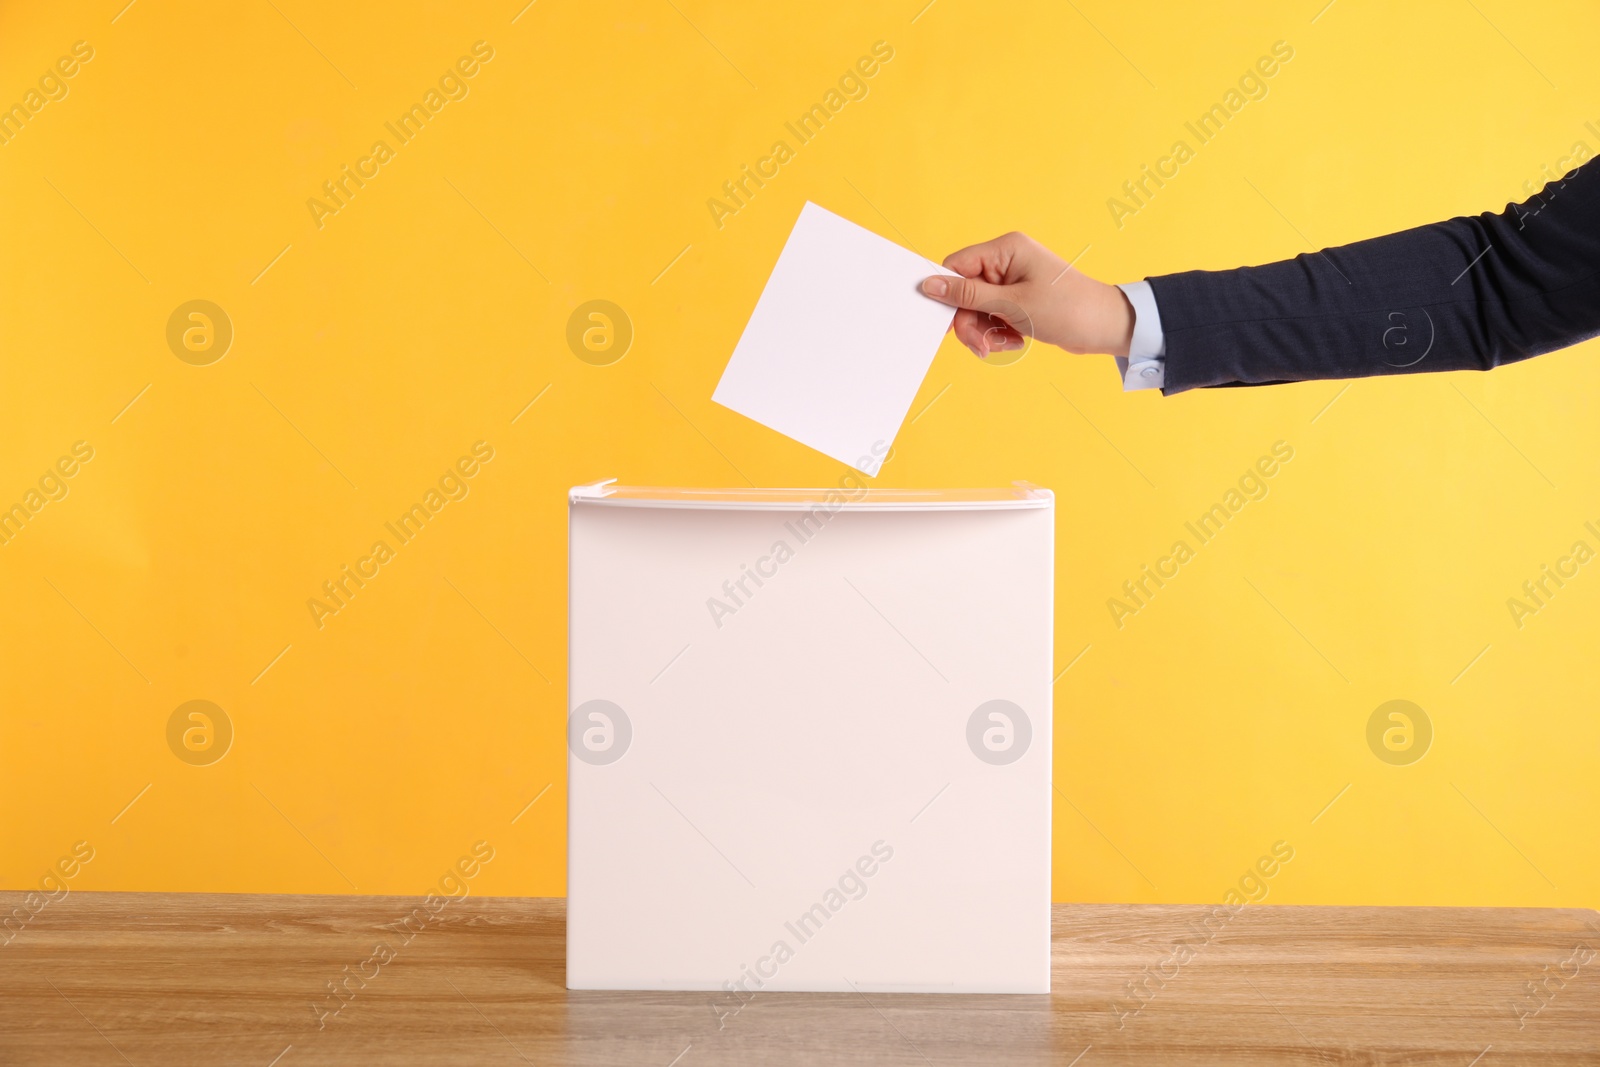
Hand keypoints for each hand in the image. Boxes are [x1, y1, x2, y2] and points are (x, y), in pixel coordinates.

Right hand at [920, 232, 1134, 359]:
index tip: (945, 321)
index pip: (956, 265)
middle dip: (970, 322)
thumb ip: (967, 294)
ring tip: (1006, 344)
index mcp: (1005, 249)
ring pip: (976, 309)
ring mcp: (1011, 281)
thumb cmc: (1067, 309)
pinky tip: (1016, 341)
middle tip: (982, 346)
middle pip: (964, 292)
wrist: (1105, 327)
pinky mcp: (1016, 300)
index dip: (947, 293)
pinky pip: (991, 317)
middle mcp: (1006, 260)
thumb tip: (929, 284)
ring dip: (985, 332)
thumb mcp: (1012, 304)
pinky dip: (998, 334)